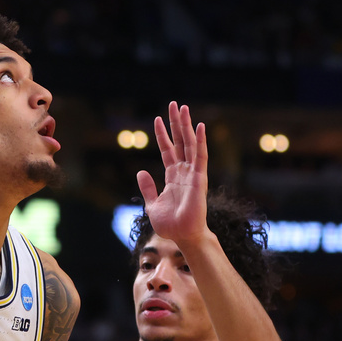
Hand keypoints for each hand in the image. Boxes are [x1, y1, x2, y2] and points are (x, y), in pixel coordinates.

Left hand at [136, 101, 208, 243]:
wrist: (182, 236)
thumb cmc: (170, 225)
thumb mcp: (152, 205)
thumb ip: (148, 188)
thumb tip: (141, 171)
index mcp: (173, 177)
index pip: (167, 150)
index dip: (162, 135)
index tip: (157, 119)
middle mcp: (184, 172)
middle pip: (179, 142)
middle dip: (176, 123)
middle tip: (174, 104)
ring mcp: (192, 174)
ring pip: (189, 144)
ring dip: (186, 125)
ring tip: (183, 107)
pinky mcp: (199, 178)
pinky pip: (200, 156)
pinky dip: (199, 141)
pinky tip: (198, 125)